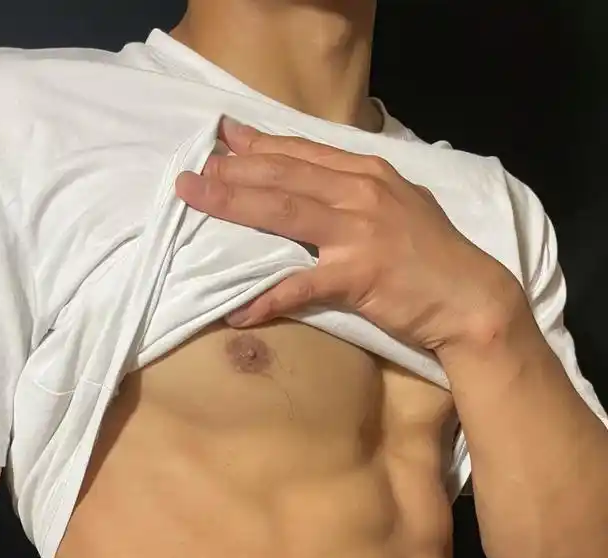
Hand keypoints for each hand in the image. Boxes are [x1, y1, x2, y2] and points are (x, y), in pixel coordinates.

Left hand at [174, 117, 525, 354]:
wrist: (470, 299)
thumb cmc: (433, 258)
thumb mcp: (400, 207)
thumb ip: (359, 194)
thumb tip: (320, 190)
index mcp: (368, 174)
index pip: (303, 154)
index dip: (259, 147)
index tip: (223, 140)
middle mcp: (360, 194)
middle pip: (284, 176)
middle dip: (233, 171)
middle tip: (191, 173)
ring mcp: (358, 233)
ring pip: (283, 213)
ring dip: (234, 206)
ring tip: (196, 202)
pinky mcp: (357, 277)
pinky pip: (300, 286)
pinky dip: (266, 300)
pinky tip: (238, 312)